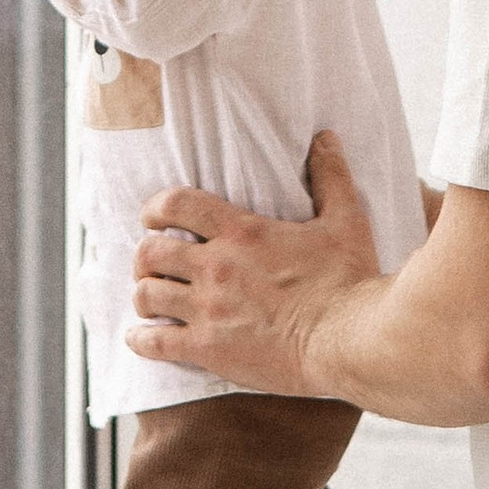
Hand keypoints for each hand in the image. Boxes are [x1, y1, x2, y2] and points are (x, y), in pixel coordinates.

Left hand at [126, 132, 381, 394]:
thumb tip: (326, 138)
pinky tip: (139, 338)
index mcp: (242, 232)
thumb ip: (331, 177)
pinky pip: (155, 343)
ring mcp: (209, 310)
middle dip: (145, 255)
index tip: (153, 217)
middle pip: (151, 252)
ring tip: (150, 297)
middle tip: (152, 262)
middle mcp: (217, 267)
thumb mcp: (345, 222)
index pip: (177, 204)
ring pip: (147, 295)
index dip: (155, 208)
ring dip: (143, 294)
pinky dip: (140, 339)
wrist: (347, 342)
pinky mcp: (209, 349)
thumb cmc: (348, 282)